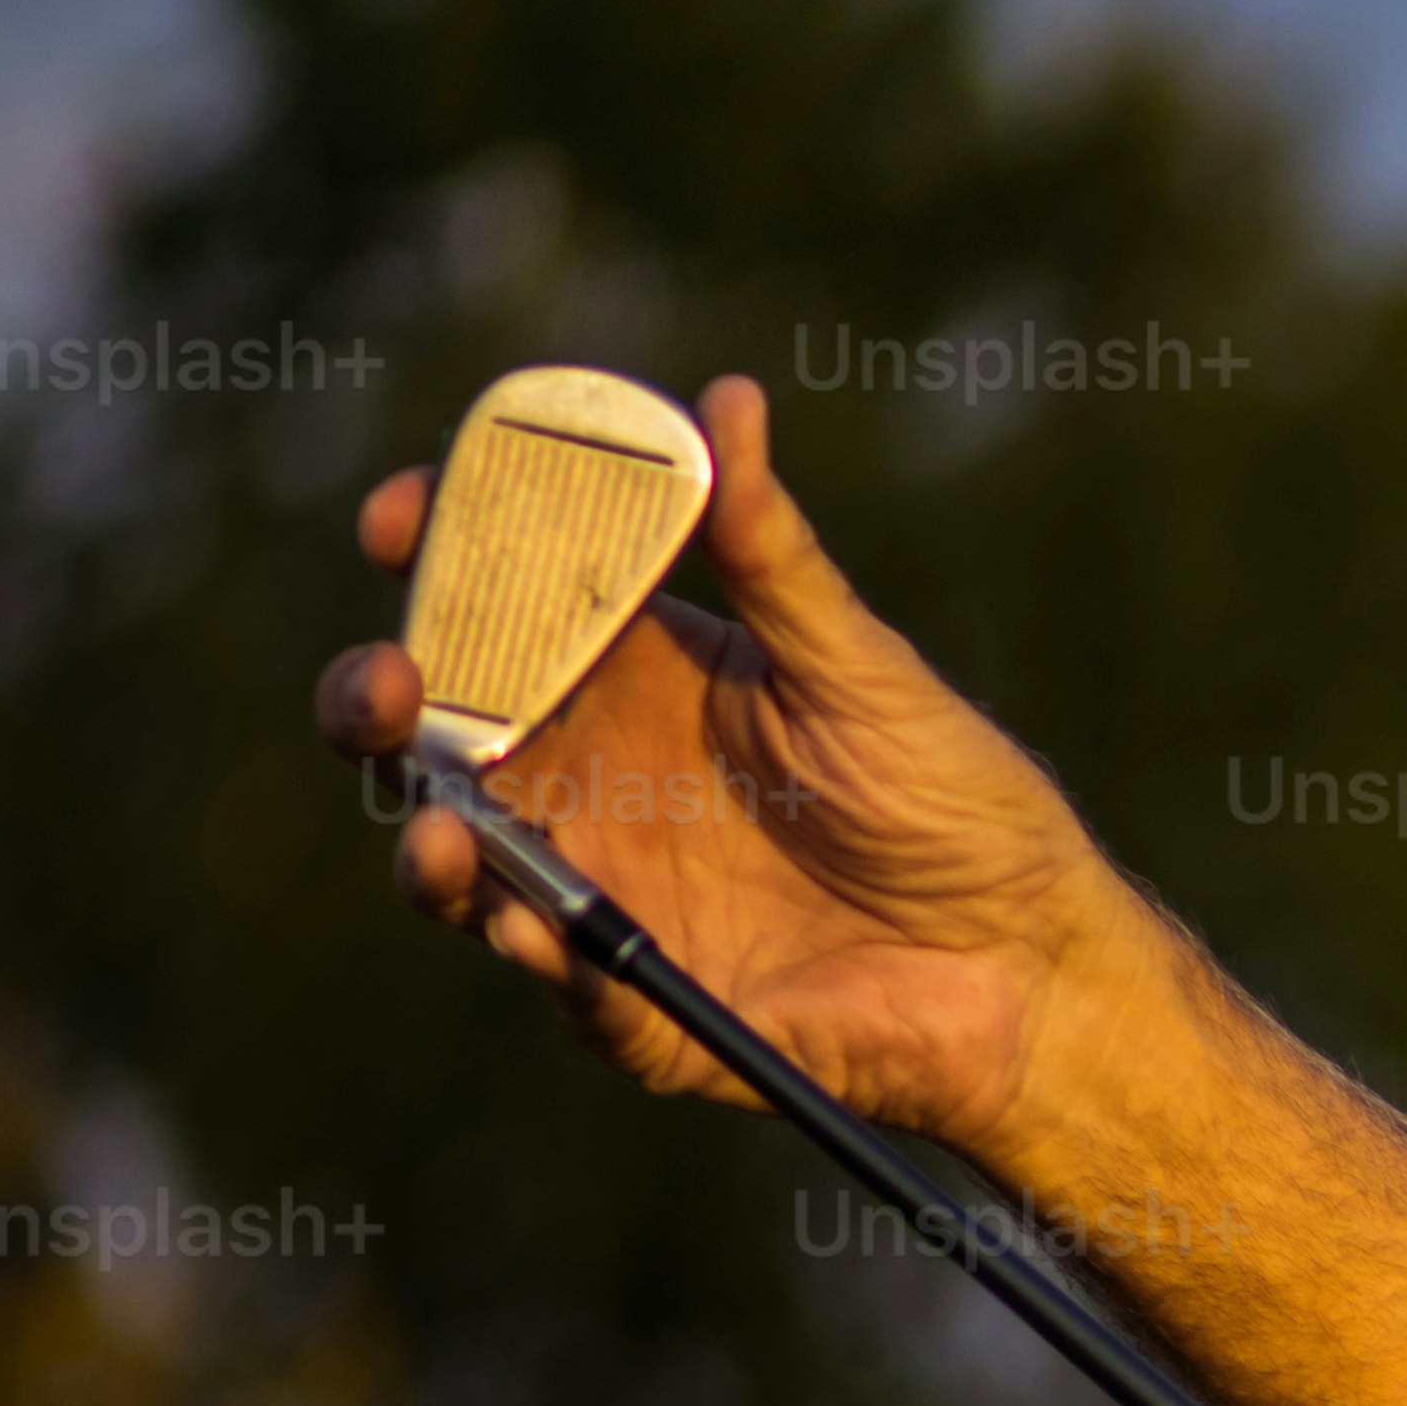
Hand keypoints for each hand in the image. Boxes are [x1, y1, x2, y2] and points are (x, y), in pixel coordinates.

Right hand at [315, 374, 1127, 1156]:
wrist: (1032, 962)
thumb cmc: (952, 799)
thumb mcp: (855, 662)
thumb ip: (771, 550)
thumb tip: (727, 399)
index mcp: (628, 678)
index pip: (487, 603)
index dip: (428, 554)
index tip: (397, 519)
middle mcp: (589, 779)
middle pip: (430, 734)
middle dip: (374, 701)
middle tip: (391, 683)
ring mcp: (604, 889)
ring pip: (458, 863)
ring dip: (429, 841)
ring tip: (444, 826)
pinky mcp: (645, 1006)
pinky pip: (569, 985)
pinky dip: (543, 955)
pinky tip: (537, 929)